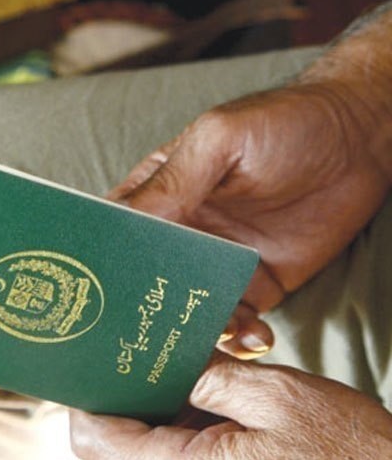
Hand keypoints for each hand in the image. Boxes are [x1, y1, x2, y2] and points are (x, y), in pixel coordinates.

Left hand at [69, 355, 391, 459]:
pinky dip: (173, 423)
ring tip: (175, 371)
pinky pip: (171, 452)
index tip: (97, 363)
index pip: (96, 439)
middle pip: (110, 446)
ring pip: (139, 448)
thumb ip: (206, 378)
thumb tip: (163, 362)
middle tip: (136, 358)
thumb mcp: (272, 395)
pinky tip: (196, 394)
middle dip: (119, 399)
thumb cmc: (341, 449)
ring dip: (149, 409)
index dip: (87, 401)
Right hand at [109, 84, 389, 357]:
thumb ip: (174, 180)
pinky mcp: (257, 285)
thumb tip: (126, 223)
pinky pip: (237, 322)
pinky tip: (254, 334)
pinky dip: (239, 338)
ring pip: (188, 310)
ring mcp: (219, 264)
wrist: (359, 139)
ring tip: (218, 332)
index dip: (105, 263)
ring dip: (195, 331)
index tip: (100, 292)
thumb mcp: (218, 138)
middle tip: (156, 333)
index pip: (116, 234)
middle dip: (147, 310)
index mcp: (158, 195)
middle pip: (147, 282)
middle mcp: (182, 234)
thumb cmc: (281, 122)